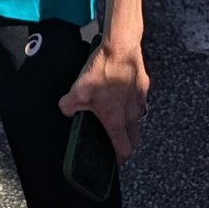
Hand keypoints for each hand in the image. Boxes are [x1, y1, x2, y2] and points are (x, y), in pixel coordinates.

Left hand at [58, 39, 148, 162]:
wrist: (121, 47)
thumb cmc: (103, 71)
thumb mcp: (79, 90)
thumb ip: (69, 105)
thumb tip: (65, 110)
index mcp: (116, 120)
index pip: (124, 149)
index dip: (119, 158)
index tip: (114, 160)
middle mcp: (132, 114)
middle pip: (134, 138)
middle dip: (126, 142)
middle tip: (116, 139)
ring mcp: (140, 100)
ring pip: (137, 119)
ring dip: (129, 121)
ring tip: (116, 113)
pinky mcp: (143, 86)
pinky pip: (139, 100)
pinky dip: (131, 101)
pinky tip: (121, 91)